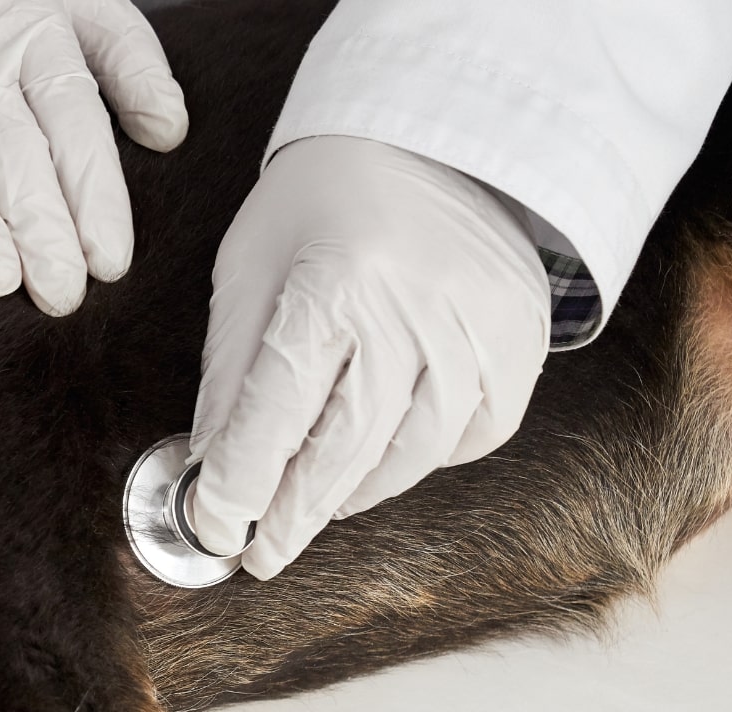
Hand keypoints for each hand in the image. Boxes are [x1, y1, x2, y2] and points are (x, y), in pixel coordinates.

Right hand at [0, 0, 187, 314]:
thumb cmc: (6, 16)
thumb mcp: (80, 12)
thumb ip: (128, 65)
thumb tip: (169, 132)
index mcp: (41, 37)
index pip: (73, 120)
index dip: (92, 190)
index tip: (108, 260)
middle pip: (11, 146)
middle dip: (38, 222)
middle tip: (60, 291)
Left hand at [190, 135, 552, 578]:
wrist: (430, 138)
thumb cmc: (319, 204)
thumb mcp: (249, 270)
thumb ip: (230, 374)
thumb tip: (211, 472)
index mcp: (337, 282)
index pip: (279, 410)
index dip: (242, 483)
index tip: (215, 530)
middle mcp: (418, 309)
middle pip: (347, 448)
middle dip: (293, 513)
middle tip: (259, 554)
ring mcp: (481, 329)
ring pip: (410, 455)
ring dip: (350, 493)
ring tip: (309, 506)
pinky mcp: (520, 342)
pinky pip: (469, 437)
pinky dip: (418, 460)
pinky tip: (379, 456)